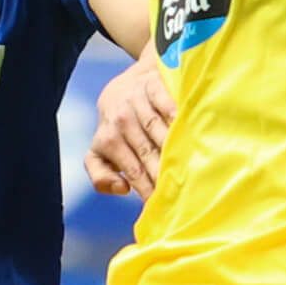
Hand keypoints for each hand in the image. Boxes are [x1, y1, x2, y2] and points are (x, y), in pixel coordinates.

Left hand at [86, 59, 175, 197]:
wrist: (125, 86)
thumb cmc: (117, 129)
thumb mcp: (100, 152)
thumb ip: (101, 175)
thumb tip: (122, 188)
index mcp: (107, 141)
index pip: (132, 170)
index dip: (146, 186)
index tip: (160, 201)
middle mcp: (120, 121)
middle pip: (145, 151)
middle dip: (160, 171)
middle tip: (177, 188)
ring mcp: (135, 101)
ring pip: (154, 128)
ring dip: (169, 145)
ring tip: (185, 162)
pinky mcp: (151, 84)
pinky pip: (164, 101)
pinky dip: (173, 113)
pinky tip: (184, 126)